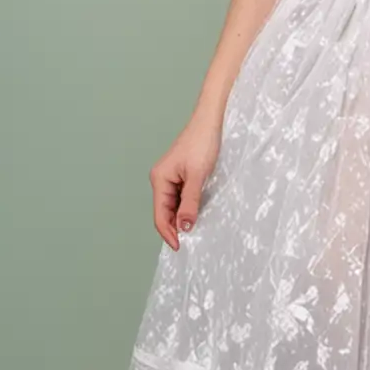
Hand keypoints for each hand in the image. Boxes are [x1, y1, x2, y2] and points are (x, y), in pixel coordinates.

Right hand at [150, 111, 223, 249]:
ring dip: (181, 219)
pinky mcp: (180, 175)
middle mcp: (160, 180)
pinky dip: (186, 208)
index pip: (160, 215)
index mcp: (159, 180)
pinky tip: (196, 215)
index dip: (169, 234)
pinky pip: (180, 198)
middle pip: (164, 212)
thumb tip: (185, 228)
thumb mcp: (198, 177)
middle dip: (175, 229)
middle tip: (190, 244)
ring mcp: (170, 177)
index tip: (180, 248)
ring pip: (173, 206)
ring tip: (194, 233)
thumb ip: (190, 203)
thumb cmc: (202, 144)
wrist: (210, 122)